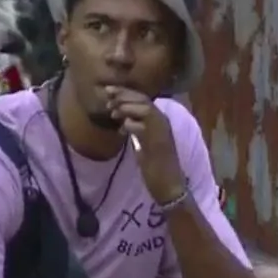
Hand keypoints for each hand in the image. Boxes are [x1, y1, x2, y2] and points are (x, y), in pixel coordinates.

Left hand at [105, 87, 187, 201]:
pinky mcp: (159, 142)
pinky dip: (130, 124)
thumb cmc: (156, 167)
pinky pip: (144, 126)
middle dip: (124, 94)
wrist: (169, 185)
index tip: (109, 91)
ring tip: (112, 111)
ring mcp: (162, 131)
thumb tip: (123, 119)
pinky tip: (122, 130)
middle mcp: (163, 122)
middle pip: (143, 99)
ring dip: (126, 106)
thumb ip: (137, 129)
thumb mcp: (144, 142)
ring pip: (145, 108)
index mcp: (159, 121)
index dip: (125, 92)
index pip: (143, 99)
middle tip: (107, 93)